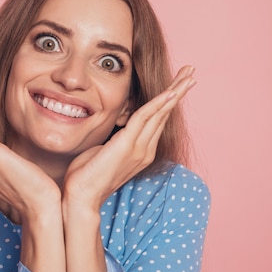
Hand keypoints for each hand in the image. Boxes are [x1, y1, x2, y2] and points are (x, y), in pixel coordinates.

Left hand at [62, 65, 196, 209]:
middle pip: (165, 114)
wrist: (81, 199)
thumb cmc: (85, 178)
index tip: (177, 84)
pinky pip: (146, 118)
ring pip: (160, 113)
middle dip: (178, 90)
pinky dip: (158, 103)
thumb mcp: (101, 152)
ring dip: (175, 91)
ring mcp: (138, 148)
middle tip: (191, 71)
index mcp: (140, 151)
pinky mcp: (127, 145)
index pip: (157, 120)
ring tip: (188, 74)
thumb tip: (109, 132)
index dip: (167, 100)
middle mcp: (145, 149)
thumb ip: (111, 141)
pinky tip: (170, 91)